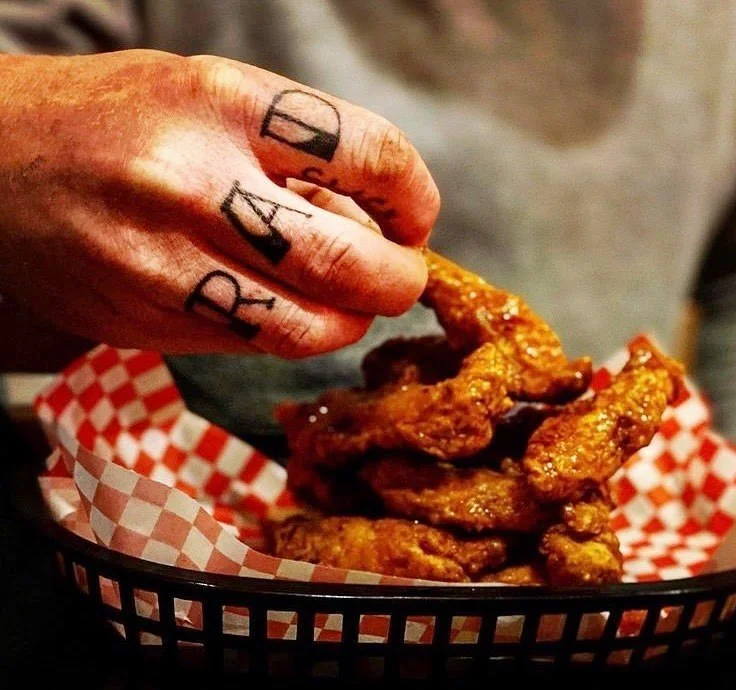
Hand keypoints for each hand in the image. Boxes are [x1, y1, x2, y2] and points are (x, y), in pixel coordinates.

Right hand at [0, 50, 438, 356]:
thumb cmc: (117, 119)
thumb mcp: (213, 94)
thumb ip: (300, 153)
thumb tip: (376, 223)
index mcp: (224, 103)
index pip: (373, 155)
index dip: (416, 198)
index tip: (414, 217)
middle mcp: (194, 183)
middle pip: (349, 262)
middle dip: (399, 280)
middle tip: (399, 275)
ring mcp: (164, 263)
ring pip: (307, 329)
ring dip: (349, 322)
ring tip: (342, 297)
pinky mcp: (143, 321)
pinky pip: (252, 347)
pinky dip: (288, 332)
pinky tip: (276, 302)